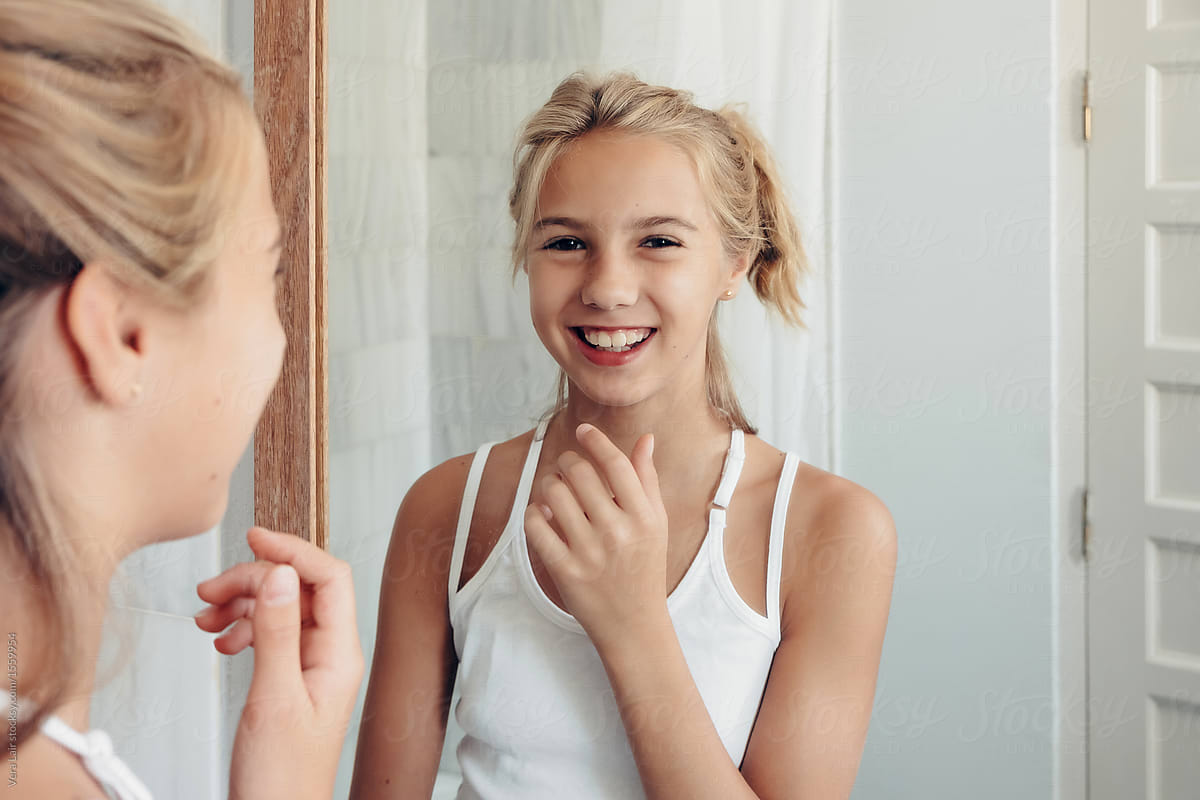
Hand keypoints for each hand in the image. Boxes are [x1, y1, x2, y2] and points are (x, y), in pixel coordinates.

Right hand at [194, 527, 363, 799]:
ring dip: (243, 603)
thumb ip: (277, 632)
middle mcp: (331, 655)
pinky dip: (242, 627)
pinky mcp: (291, 679)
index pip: (330, 578)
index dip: (293, 550)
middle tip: (211, 590)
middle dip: (254, 580)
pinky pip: (271, 634)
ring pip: (281, 609)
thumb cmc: (282, 778)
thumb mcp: (274, 697)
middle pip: (300, 588)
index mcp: (340, 654)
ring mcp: (312, 666)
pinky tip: (221, 639)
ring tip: (206, 615)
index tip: (254, 537)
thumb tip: (280, 575)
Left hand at [523, 423, 669, 649]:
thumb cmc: (644, 566)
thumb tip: (645, 439)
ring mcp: (589, 552)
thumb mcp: (655, 523)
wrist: (634, 623)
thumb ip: (647, 480)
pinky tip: (542, 516)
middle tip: (566, 468)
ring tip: (554, 491)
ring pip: (553, 495)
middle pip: (579, 474)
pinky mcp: (565, 571)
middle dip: (567, 462)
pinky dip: (534, 514)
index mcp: (644, 517)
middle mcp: (617, 532)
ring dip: (549, 486)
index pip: (616, 465)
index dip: (596, 441)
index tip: (583, 431)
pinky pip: (536, 526)